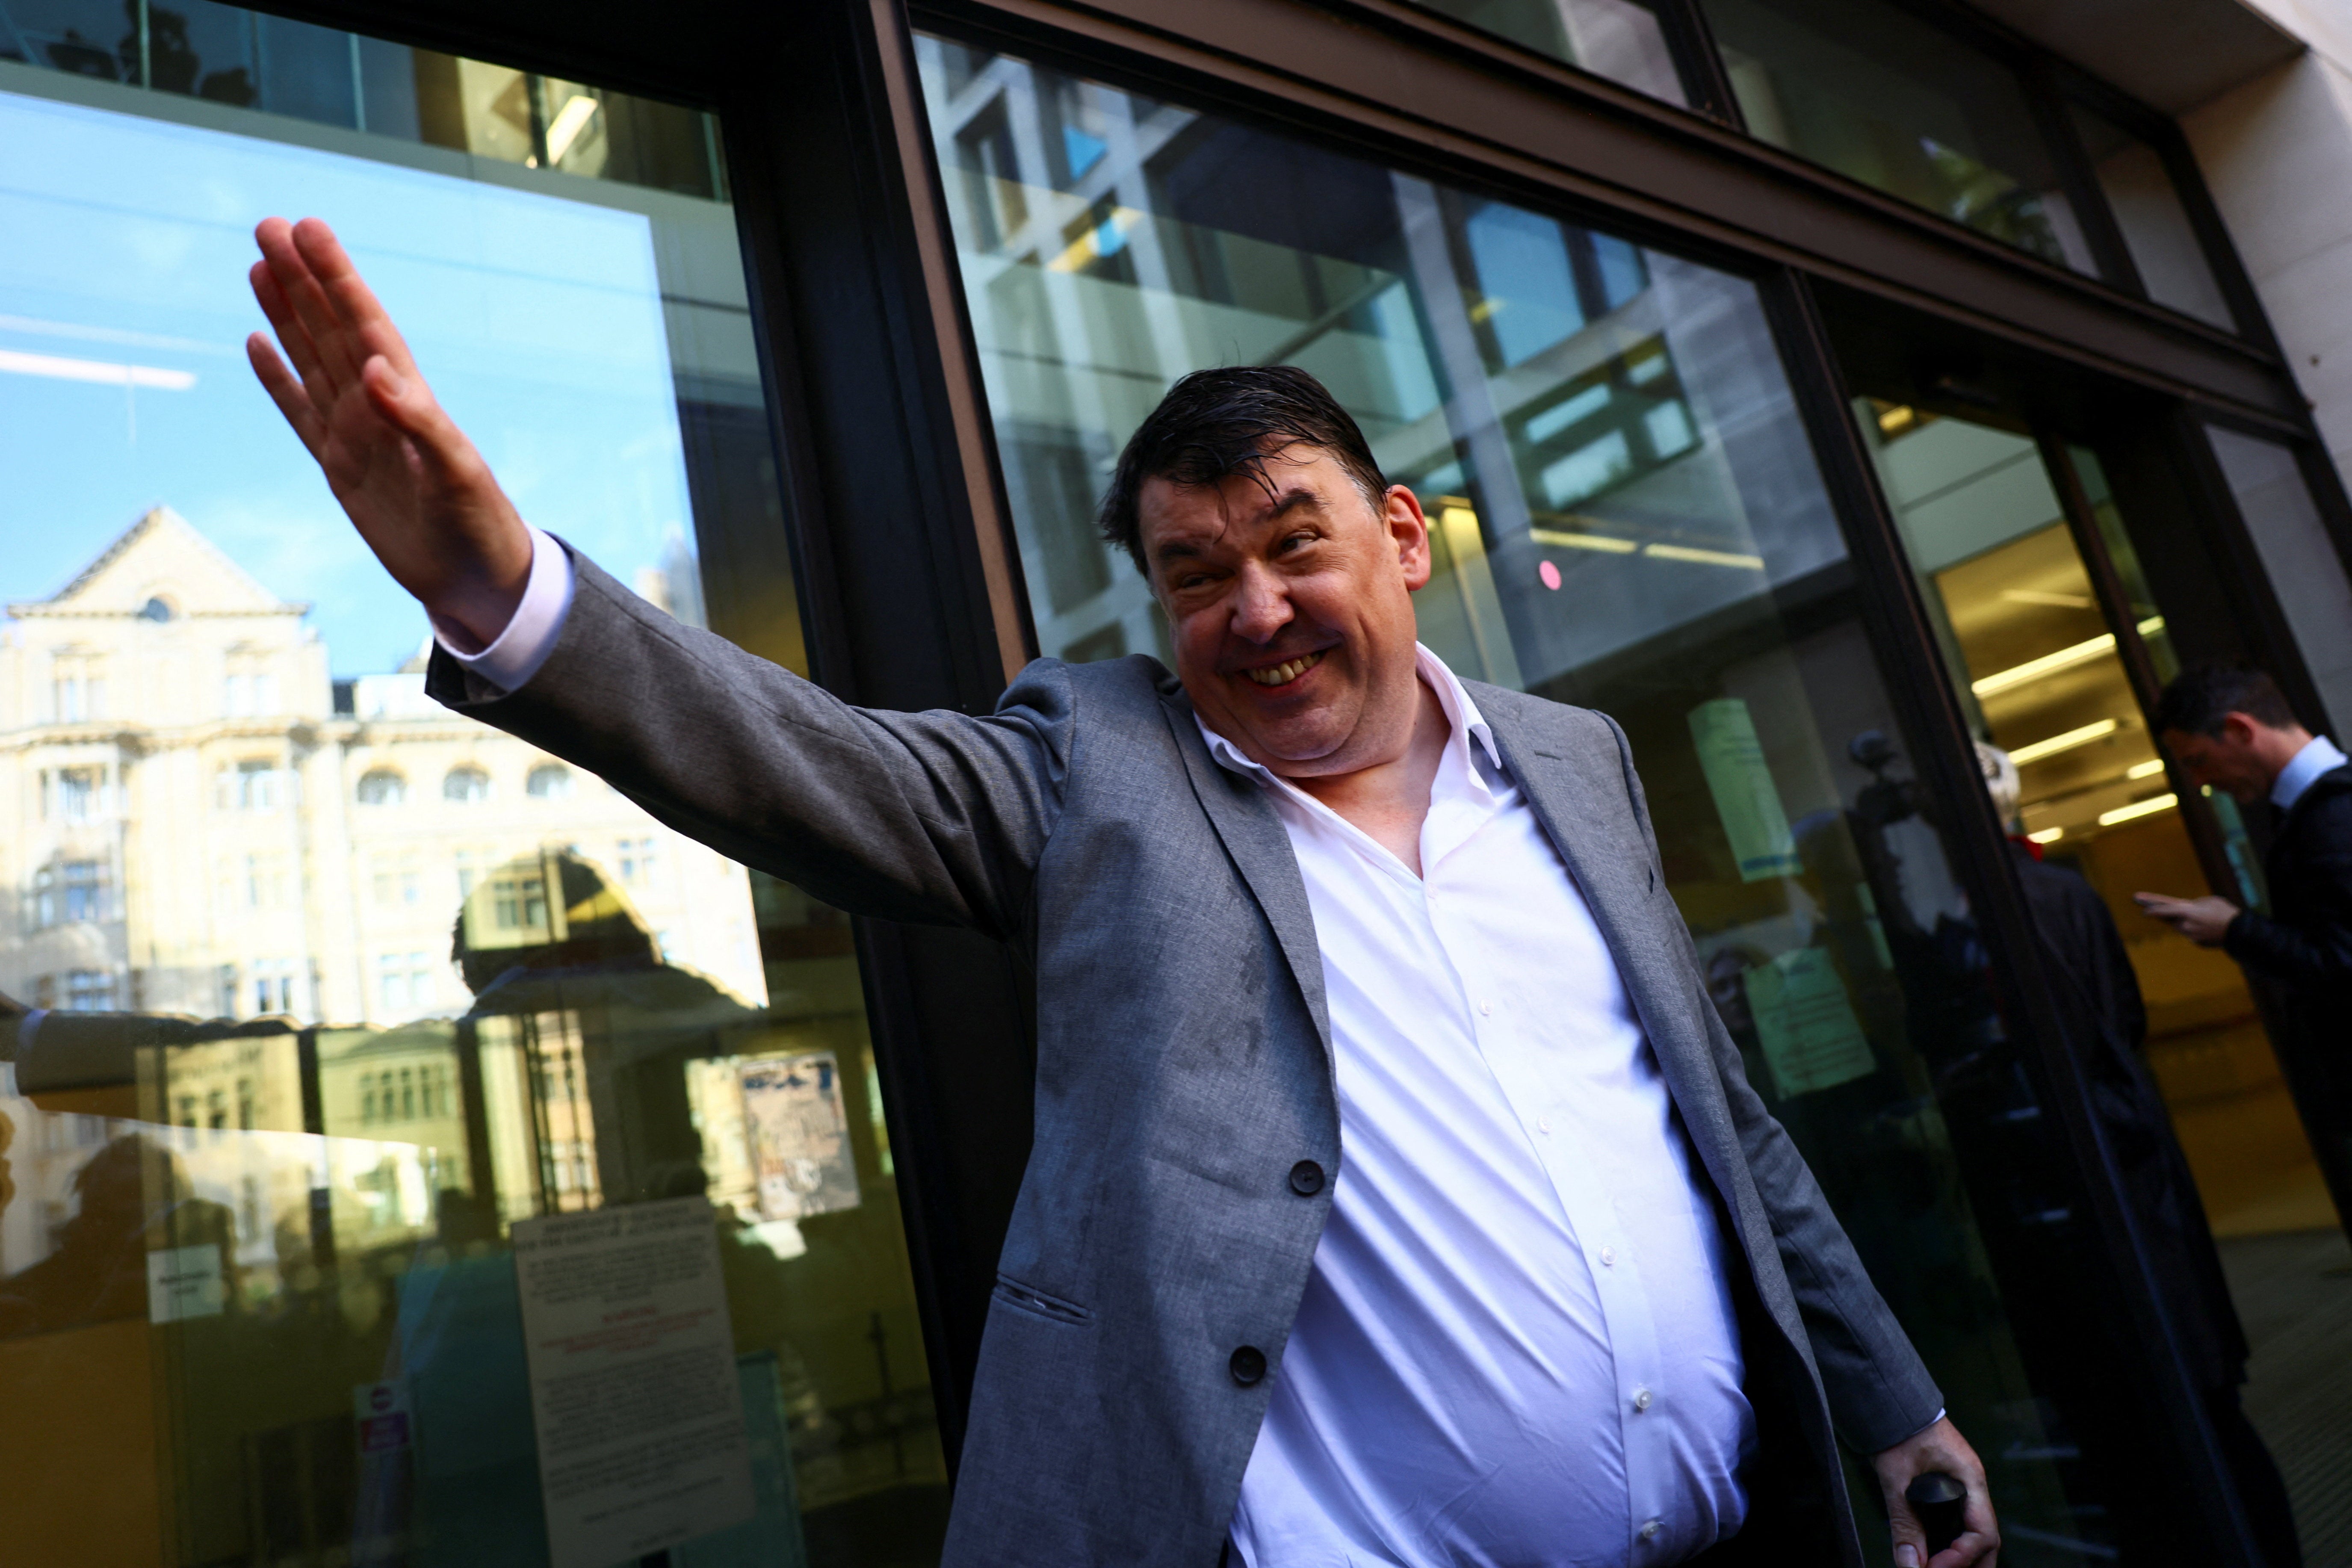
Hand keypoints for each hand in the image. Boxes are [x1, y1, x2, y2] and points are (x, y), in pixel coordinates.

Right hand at [245, 216, 531, 647]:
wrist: (476, 580)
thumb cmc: (480, 525)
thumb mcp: (455, 473)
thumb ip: (418, 420)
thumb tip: (376, 367)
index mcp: (409, 400)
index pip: (366, 324)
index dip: (338, 276)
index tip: (309, 229)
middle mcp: (378, 407)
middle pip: (331, 329)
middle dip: (303, 278)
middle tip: (270, 224)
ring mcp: (356, 434)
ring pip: (311, 358)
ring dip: (286, 314)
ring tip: (260, 264)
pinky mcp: (340, 467)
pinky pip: (299, 412)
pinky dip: (278, 378)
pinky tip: (257, 342)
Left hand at [1874, 1417, 1997, 1567]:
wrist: (1892, 1401)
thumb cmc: (1898, 1429)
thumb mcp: (1896, 1478)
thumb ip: (1904, 1522)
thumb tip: (1910, 1565)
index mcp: (1970, 1479)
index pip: (1982, 1533)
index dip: (1960, 1557)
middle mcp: (1973, 1486)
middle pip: (1986, 1539)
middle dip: (1970, 1564)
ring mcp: (1965, 1487)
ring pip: (1975, 1533)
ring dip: (1962, 1557)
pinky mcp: (1952, 1487)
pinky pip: (1960, 1522)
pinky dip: (1952, 1543)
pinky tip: (1934, 1554)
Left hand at [2133, 892, 2239, 946]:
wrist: (2239, 931)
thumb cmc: (2224, 911)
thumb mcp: (2208, 901)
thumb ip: (2192, 905)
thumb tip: (2185, 910)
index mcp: (2186, 912)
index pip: (2162, 910)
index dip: (2151, 910)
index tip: (2143, 911)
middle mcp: (2185, 925)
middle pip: (2171, 919)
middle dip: (2168, 915)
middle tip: (2161, 906)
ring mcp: (2190, 936)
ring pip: (2181, 927)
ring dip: (2184, 922)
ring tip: (2200, 917)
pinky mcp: (2197, 943)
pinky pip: (2191, 934)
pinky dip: (2195, 929)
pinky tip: (2206, 926)